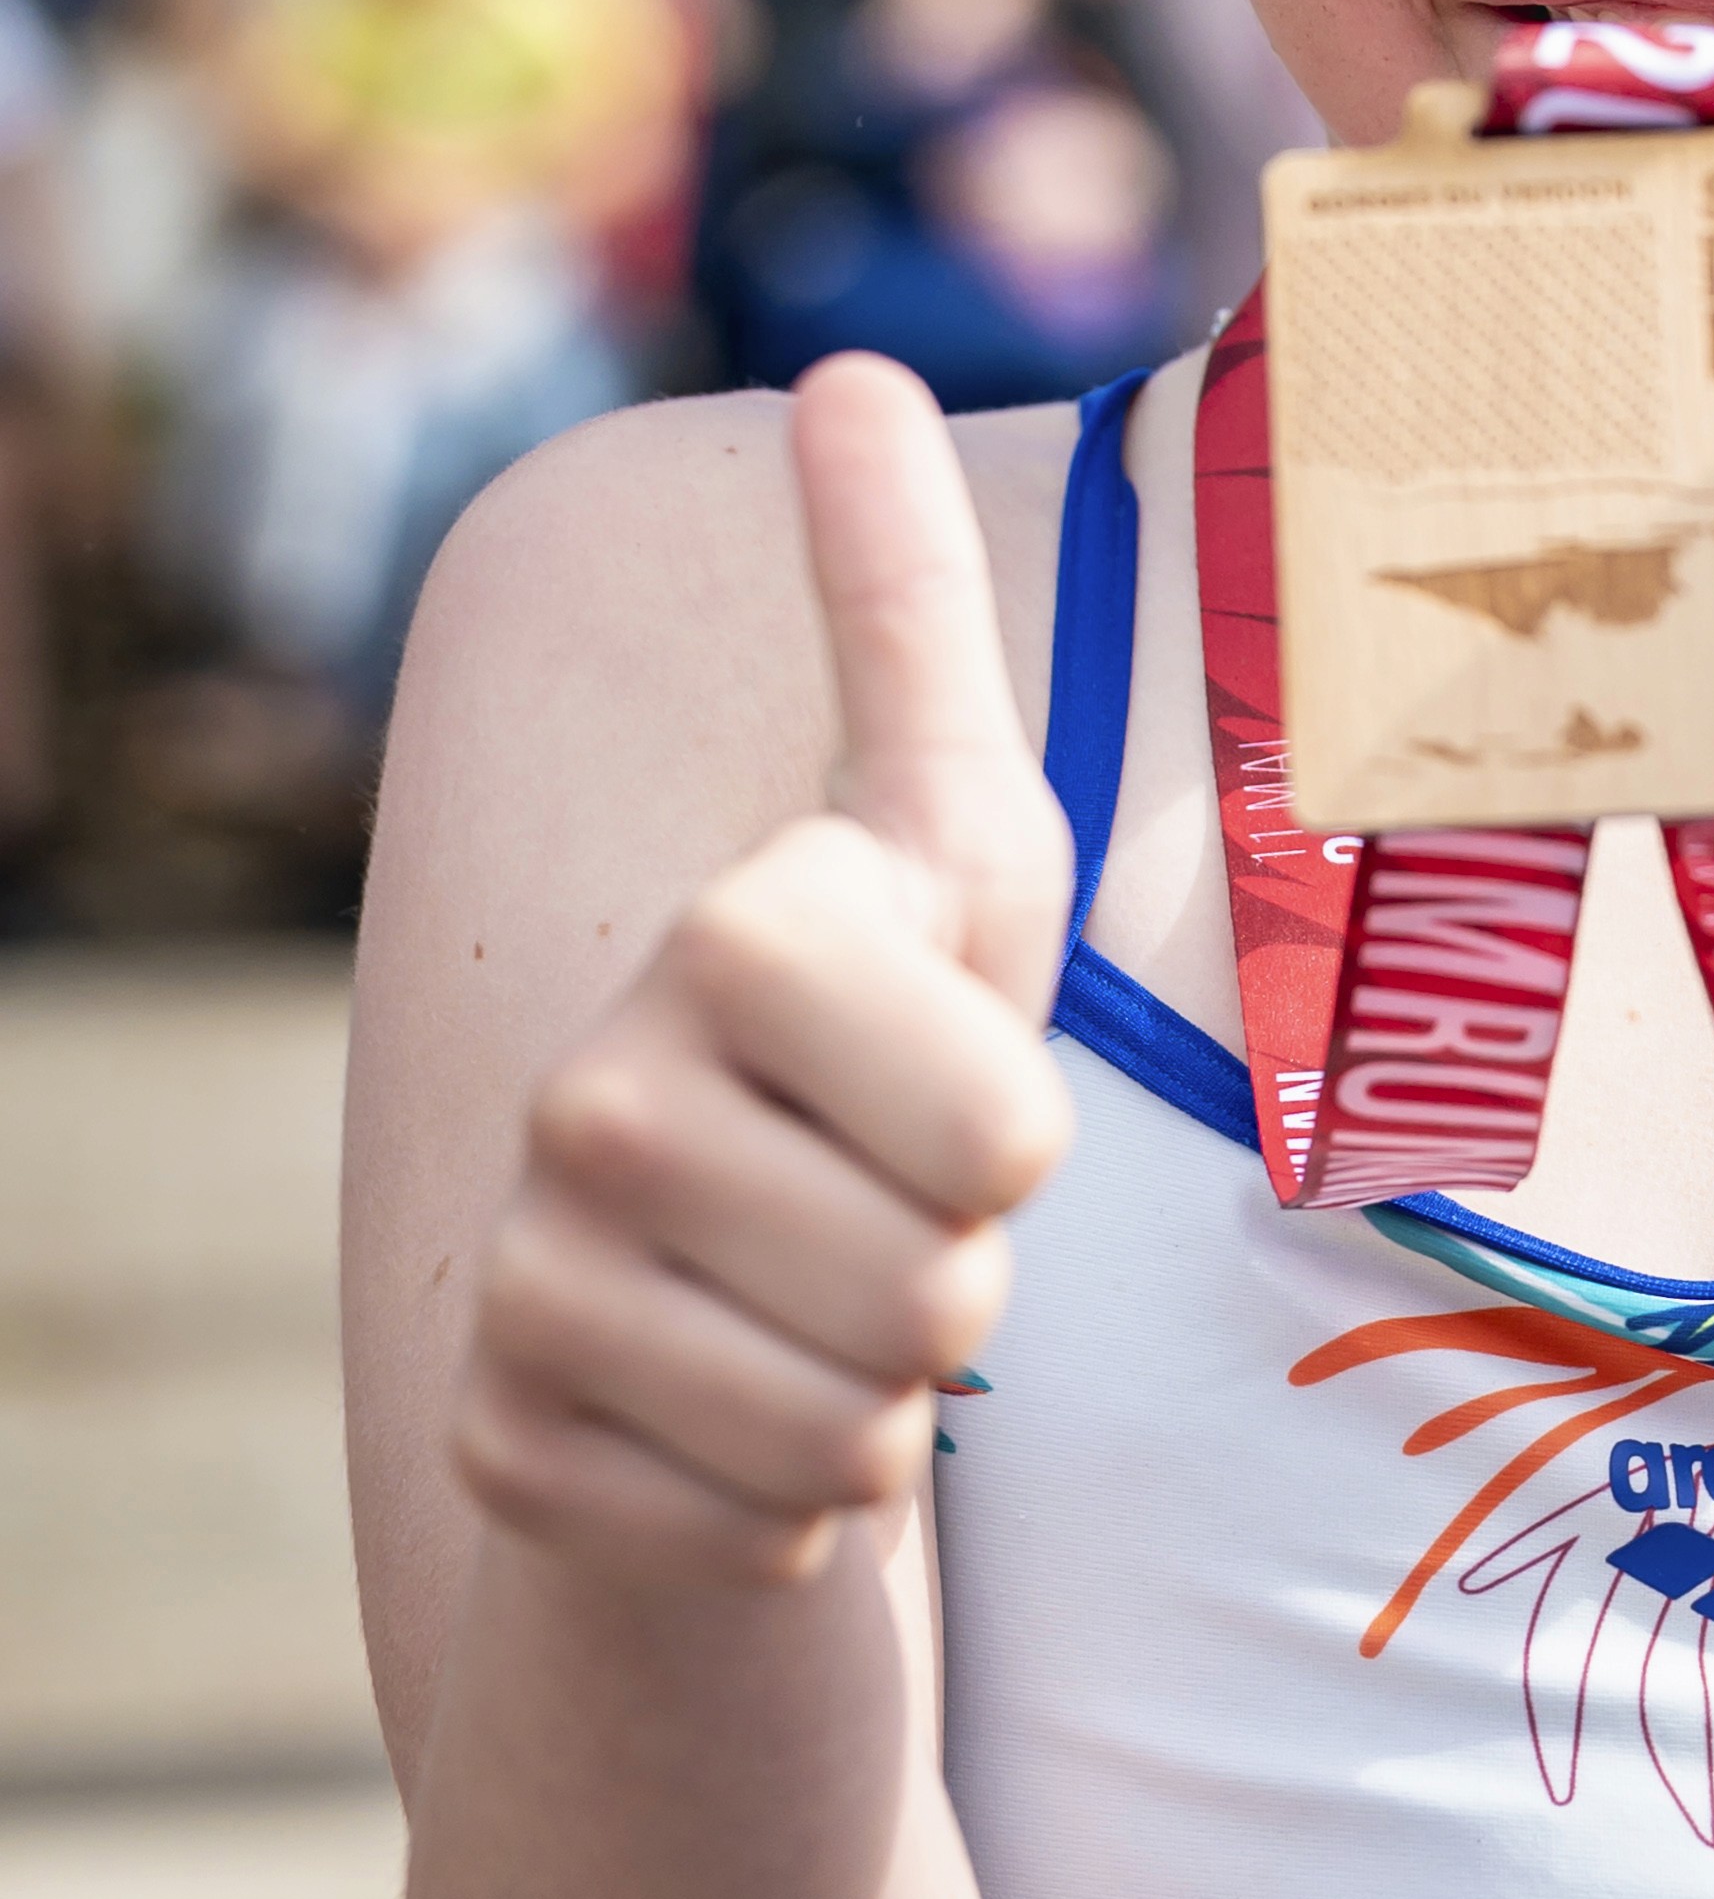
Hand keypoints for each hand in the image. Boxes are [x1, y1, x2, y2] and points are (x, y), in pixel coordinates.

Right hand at [455, 356, 1074, 1581]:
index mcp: (732, 934)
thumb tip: (848, 365)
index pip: (1005, 1130)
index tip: (938, 1080)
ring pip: (862, 1426)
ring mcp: (530, 1282)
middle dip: (959, 1282)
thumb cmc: (884, 1041)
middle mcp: (588, 1099)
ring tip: (813, 1306)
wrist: (718, 1283)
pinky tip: (730, 1411)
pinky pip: (776, 1533)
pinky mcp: (513, 1448)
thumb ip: (904, 608)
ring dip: (887, 1397)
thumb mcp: (949, 828)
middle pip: (946, 1294)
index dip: (1016, 1138)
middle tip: (879, 1215)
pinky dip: (792, 1504)